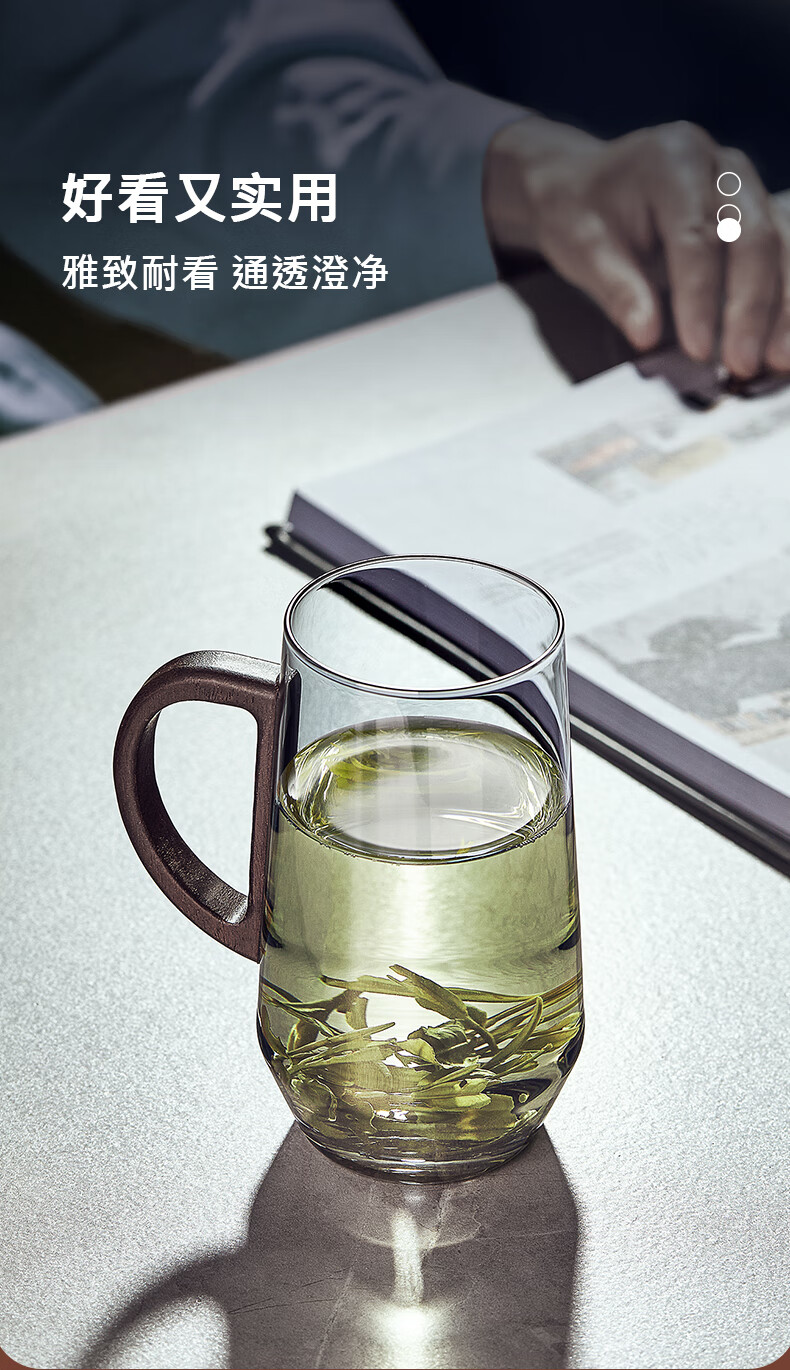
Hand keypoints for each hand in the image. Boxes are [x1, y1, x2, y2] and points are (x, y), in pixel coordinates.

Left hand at [484, 116, 789, 376]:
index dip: (700, 298)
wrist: (586, 184)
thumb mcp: (582, 247)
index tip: (698, 350)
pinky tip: (784, 341)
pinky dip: (786, 299)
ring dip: (784, 307)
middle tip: (743, 364)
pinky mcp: (758, 213)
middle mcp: (721, 166)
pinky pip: (785, 253)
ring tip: (779, 361)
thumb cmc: (580, 212)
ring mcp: (746, 187)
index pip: (695, 236)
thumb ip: (618, 289)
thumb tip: (647, 335)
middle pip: (752, 236)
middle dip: (751, 306)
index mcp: (673, 160)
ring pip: (781, 244)